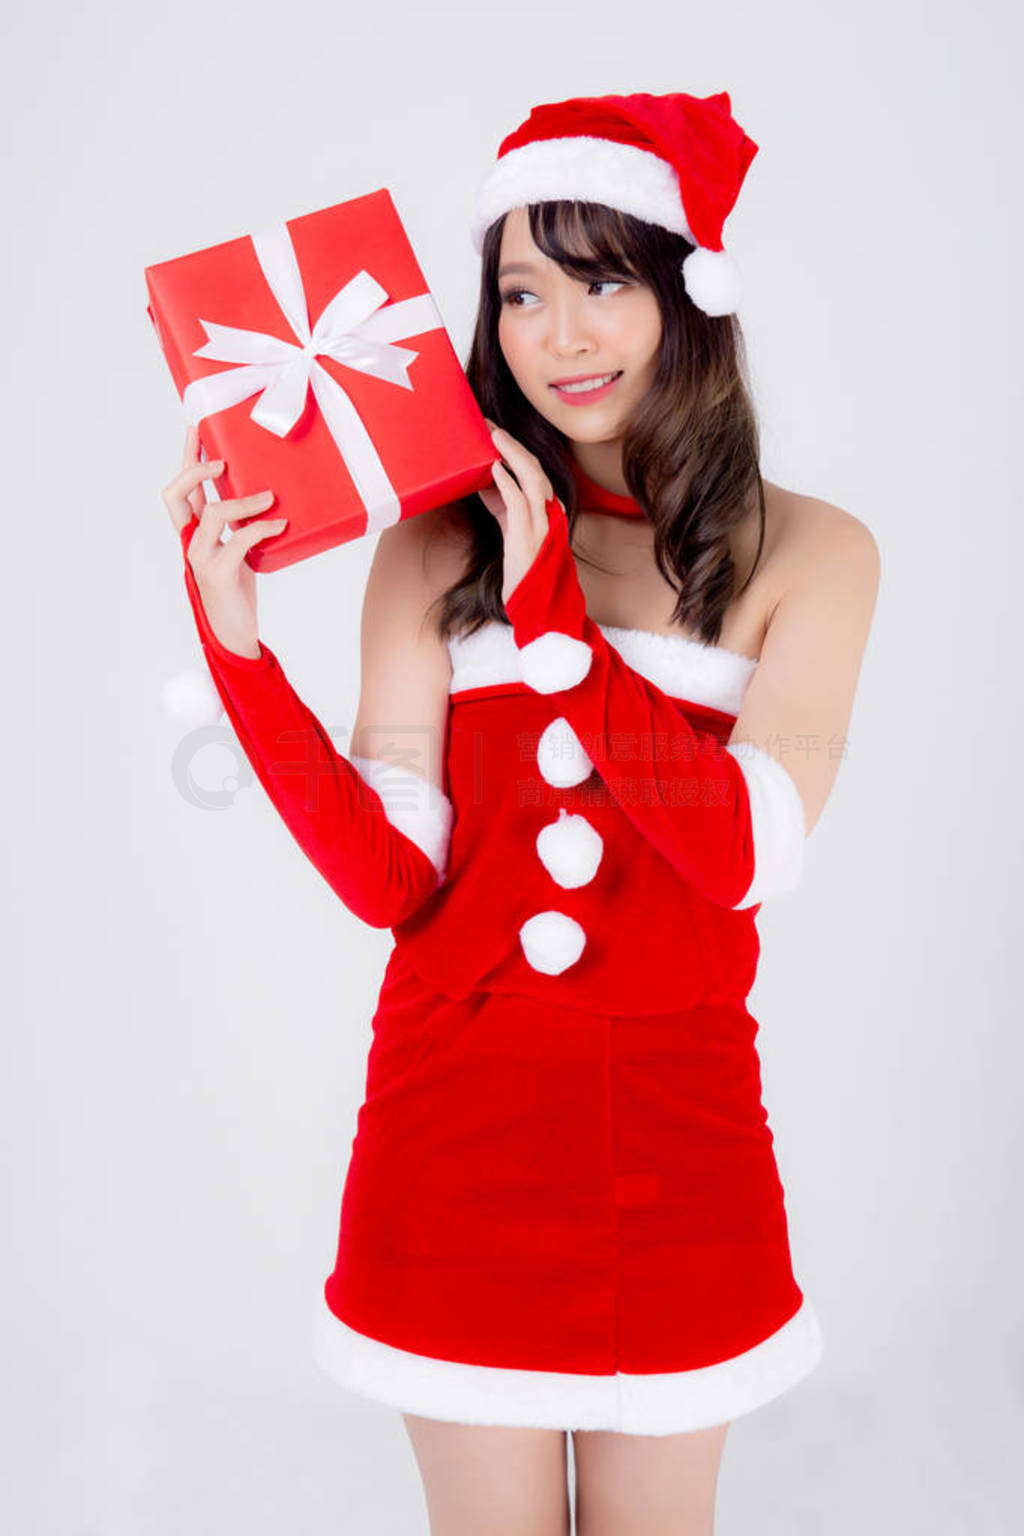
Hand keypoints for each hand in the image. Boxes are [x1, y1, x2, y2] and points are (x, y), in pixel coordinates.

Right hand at [161, 425, 287, 657]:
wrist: (234, 634)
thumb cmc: (235, 591)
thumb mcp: (237, 551)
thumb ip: (239, 526)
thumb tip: (267, 496)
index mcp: (193, 534)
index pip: (180, 490)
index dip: (186, 459)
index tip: (197, 430)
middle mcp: (190, 542)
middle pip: (176, 495)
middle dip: (195, 469)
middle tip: (222, 461)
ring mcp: (201, 558)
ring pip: (212, 512)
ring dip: (243, 501)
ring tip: (269, 499)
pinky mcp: (219, 573)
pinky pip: (239, 540)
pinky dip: (262, 528)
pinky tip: (280, 525)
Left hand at [478, 420, 561, 606]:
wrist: (537, 605)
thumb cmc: (523, 568)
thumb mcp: (511, 529)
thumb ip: (502, 505)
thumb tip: (484, 480)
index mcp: (545, 509)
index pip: (532, 470)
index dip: (514, 449)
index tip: (494, 431)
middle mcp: (548, 512)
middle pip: (533, 467)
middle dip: (511, 444)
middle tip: (488, 425)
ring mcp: (542, 524)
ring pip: (531, 478)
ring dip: (510, 454)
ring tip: (493, 436)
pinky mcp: (529, 537)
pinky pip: (519, 503)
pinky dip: (507, 483)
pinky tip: (494, 469)